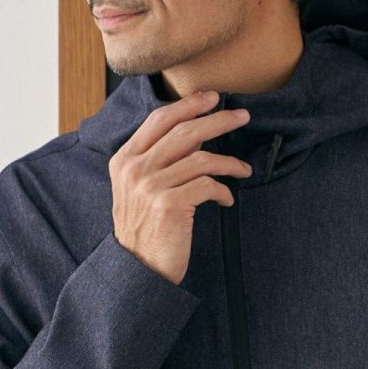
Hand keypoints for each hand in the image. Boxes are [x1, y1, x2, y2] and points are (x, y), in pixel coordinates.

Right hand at [110, 89, 252, 285]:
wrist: (137, 270)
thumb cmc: (145, 230)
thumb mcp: (139, 190)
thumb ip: (157, 161)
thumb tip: (196, 134)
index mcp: (124, 160)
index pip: (159, 119)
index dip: (189, 105)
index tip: (212, 98)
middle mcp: (135, 169)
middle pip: (184, 131)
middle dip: (218, 119)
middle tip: (242, 116)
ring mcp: (150, 187)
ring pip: (201, 157)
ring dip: (229, 161)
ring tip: (243, 168)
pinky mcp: (169, 205)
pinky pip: (207, 185)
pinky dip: (223, 190)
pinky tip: (227, 198)